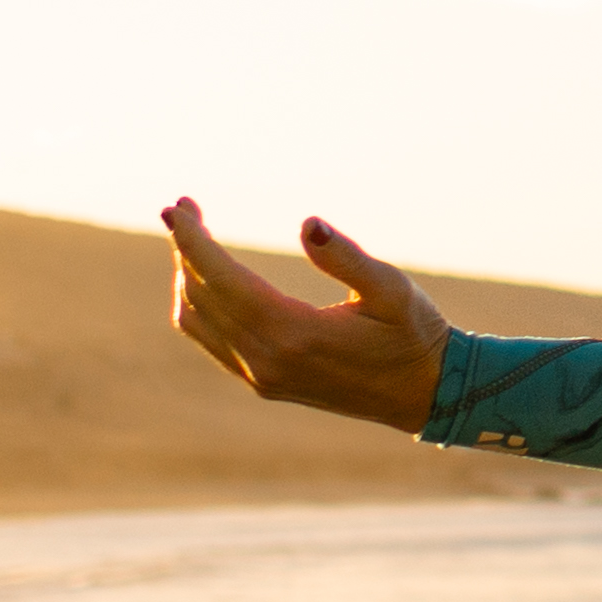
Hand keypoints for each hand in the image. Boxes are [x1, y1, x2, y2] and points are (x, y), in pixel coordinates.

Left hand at [163, 199, 454, 431]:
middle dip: (185, 249)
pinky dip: (197, 304)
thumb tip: (307, 224)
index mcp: (296, 335)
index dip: (193, 242)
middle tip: (183, 208)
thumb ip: (347, 257)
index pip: (223, 281)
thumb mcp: (392, 289)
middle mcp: (268, 361)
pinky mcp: (264, 383)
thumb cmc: (414, 334)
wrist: (424, 393)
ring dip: (186, 277)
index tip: (177, 208)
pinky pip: (211, 340)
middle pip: (201, 297)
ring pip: (197, 321)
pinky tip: (206, 278)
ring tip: (189, 238)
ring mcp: (262, 377)